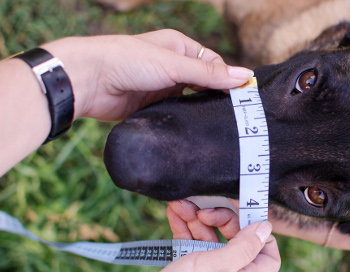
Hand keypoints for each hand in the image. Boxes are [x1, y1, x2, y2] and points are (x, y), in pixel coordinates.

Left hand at [42, 29, 253, 121]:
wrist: (88, 81)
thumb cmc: (127, 60)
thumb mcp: (174, 65)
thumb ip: (209, 74)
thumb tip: (245, 76)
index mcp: (180, 47)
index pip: (214, 64)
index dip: (227, 79)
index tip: (241, 98)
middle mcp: (173, 67)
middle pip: (204, 84)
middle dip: (217, 97)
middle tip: (233, 116)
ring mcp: (163, 88)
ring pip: (192, 101)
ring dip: (201, 111)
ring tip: (218, 125)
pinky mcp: (153, 107)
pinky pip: (176, 114)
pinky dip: (185, 121)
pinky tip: (196, 130)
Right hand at [167, 199, 349, 249]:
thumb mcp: (215, 267)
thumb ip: (243, 248)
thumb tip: (265, 228)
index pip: (267, 256)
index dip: (262, 235)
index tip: (247, 216)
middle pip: (235, 239)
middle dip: (221, 219)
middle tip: (204, 211)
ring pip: (209, 237)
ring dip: (196, 219)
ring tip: (181, 205)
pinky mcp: (184, 269)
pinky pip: (189, 242)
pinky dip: (184, 226)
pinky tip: (174, 212)